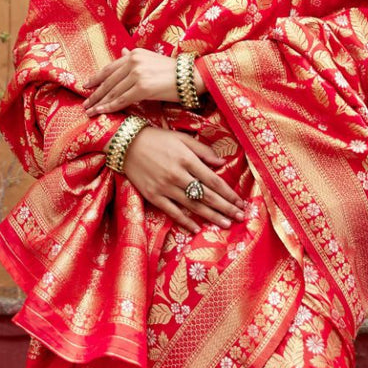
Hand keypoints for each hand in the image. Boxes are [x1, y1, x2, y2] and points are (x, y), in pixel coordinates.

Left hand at [83, 48, 205, 114]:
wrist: (191, 77)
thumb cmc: (174, 71)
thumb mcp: (151, 60)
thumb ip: (134, 58)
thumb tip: (122, 51)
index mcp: (135, 54)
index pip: (110, 68)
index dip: (96, 78)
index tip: (86, 86)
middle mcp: (133, 61)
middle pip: (109, 80)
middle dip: (95, 93)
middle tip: (85, 103)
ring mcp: (137, 73)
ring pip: (113, 91)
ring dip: (99, 102)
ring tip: (89, 111)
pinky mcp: (143, 87)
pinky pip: (122, 99)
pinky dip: (110, 107)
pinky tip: (101, 112)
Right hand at [122, 127, 244, 234]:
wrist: (126, 144)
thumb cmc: (157, 138)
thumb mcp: (182, 138)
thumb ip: (202, 150)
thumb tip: (221, 163)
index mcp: (187, 159)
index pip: (213, 180)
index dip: (228, 193)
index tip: (240, 201)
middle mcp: (178, 175)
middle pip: (206, 195)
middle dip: (225, 207)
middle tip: (240, 217)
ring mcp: (165, 187)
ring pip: (193, 205)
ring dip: (211, 216)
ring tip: (225, 224)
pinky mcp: (153, 196)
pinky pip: (172, 212)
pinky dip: (185, 221)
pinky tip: (197, 229)